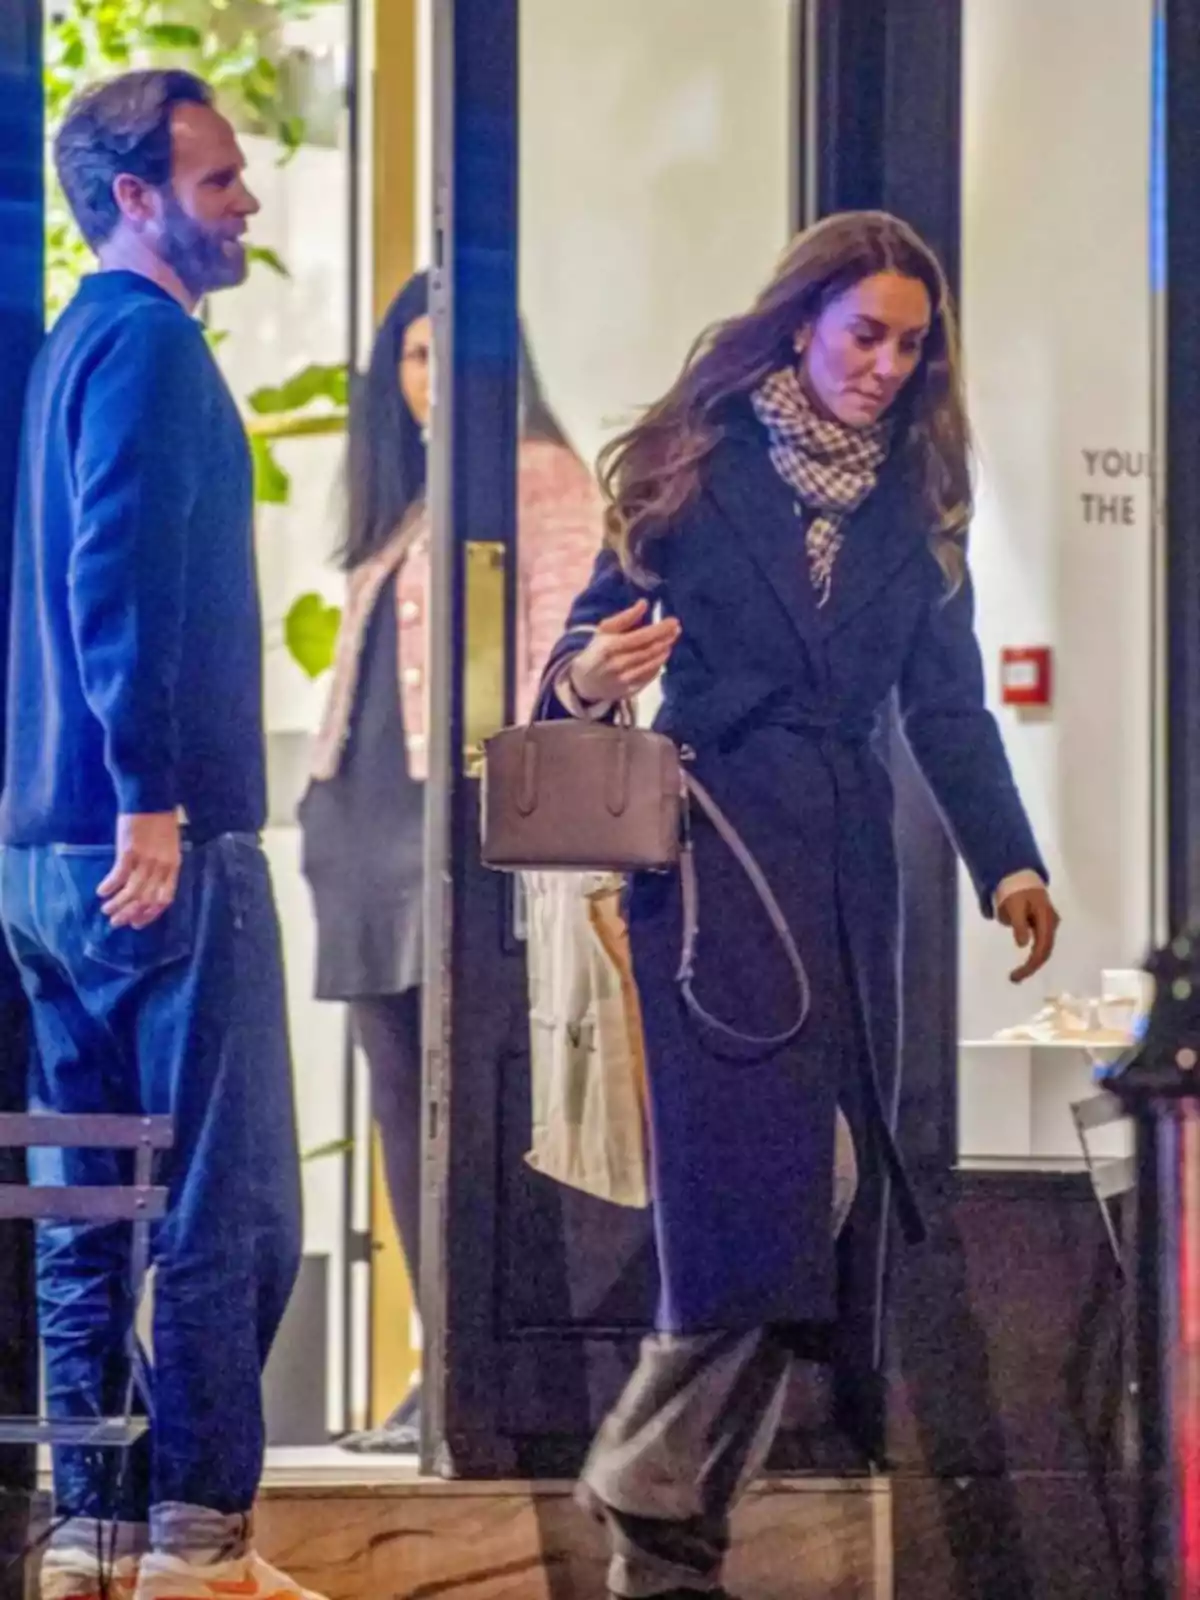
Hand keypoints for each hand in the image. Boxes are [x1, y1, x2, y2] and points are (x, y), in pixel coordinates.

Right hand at [99, 812, 182, 928]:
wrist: (150, 796)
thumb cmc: (159, 820)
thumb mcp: (168, 845)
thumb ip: (162, 865)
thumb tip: (148, 886)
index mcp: (173, 865)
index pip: (165, 899)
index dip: (150, 914)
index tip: (137, 924)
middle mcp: (161, 866)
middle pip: (147, 899)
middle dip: (130, 914)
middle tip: (116, 922)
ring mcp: (146, 859)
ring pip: (132, 892)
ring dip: (118, 904)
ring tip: (106, 910)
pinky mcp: (129, 851)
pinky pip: (118, 876)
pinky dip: (109, 886)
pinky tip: (101, 891)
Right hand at [568, 600, 680, 704]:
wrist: (585, 681)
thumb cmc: (598, 650)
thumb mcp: (605, 630)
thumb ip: (625, 617)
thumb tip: (645, 603)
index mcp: (610, 646)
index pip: (642, 636)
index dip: (660, 629)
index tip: (674, 621)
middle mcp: (618, 664)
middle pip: (650, 650)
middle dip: (666, 638)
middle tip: (677, 629)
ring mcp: (625, 680)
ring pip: (653, 663)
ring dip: (665, 650)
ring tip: (670, 640)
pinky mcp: (630, 691)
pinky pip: (650, 676)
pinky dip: (658, 664)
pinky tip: (661, 655)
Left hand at [999, 886, 1059, 983]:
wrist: (1020, 878)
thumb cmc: (1016, 891)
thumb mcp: (1014, 905)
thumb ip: (1019, 924)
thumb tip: (1023, 945)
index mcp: (1046, 919)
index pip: (1042, 948)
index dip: (1031, 964)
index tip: (1017, 975)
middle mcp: (1052, 924)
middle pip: (1045, 951)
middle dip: (1031, 967)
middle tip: (1014, 978)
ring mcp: (1049, 925)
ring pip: (1042, 948)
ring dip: (1031, 962)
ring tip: (1016, 974)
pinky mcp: (1043, 925)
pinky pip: (1039, 943)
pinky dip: (1032, 954)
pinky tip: (1024, 963)